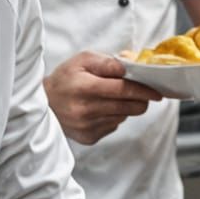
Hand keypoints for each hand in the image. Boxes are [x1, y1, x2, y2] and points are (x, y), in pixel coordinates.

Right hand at [44, 52, 163, 144]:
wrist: (43, 104)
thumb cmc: (65, 78)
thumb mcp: (82, 60)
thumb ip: (108, 61)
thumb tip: (131, 64)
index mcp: (83, 87)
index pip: (122, 89)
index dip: (142, 90)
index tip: (156, 91)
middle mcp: (85, 109)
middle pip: (127, 106)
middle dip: (140, 100)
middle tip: (143, 95)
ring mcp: (86, 126)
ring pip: (123, 117)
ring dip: (125, 107)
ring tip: (112, 98)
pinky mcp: (88, 138)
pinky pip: (113, 126)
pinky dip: (113, 117)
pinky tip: (101, 110)